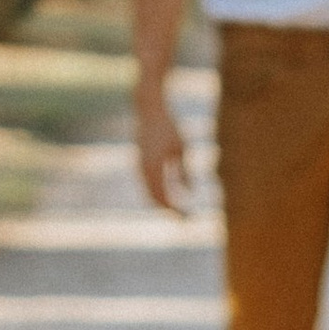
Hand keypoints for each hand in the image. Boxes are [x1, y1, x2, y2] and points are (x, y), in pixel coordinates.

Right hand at [136, 89, 193, 213]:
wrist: (148, 110)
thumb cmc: (168, 126)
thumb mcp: (181, 148)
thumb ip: (184, 170)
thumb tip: (189, 192)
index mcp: (154, 166)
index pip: (164, 196)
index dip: (174, 209)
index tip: (187, 217)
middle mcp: (144, 168)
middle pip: (154, 198)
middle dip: (169, 210)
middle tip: (184, 220)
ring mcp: (139, 166)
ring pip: (149, 192)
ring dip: (162, 203)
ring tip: (178, 211)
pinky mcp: (140, 163)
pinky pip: (148, 184)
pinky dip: (158, 194)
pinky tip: (169, 198)